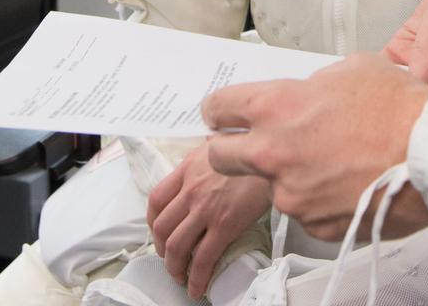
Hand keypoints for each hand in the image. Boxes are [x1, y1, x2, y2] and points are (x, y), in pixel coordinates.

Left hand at [147, 144, 270, 297]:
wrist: (274, 152)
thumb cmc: (253, 146)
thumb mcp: (223, 141)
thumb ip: (209, 155)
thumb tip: (210, 158)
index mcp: (189, 167)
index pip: (156, 199)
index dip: (153, 221)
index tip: (159, 231)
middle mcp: (192, 188)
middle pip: (162, 227)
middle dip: (161, 250)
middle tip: (170, 258)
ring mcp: (206, 207)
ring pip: (176, 247)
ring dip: (174, 267)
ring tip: (181, 276)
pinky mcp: (225, 224)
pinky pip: (203, 258)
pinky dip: (196, 278)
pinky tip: (197, 287)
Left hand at [203, 52, 427, 241]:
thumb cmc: (397, 108)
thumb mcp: (350, 68)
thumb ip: (314, 83)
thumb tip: (308, 93)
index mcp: (276, 107)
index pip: (219, 108)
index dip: (220, 109)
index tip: (223, 113)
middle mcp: (273, 153)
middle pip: (219, 157)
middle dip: (229, 148)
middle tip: (251, 143)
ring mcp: (291, 195)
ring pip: (271, 185)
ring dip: (289, 173)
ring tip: (331, 160)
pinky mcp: (313, 225)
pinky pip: (304, 209)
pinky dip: (317, 197)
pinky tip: (346, 180)